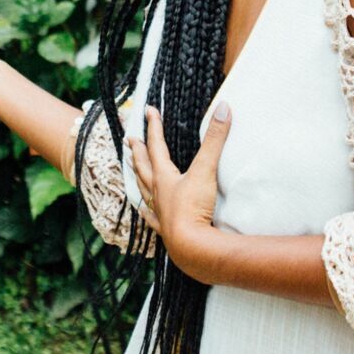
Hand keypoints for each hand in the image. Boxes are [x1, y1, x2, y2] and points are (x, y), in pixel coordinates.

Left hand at [132, 104, 230, 279]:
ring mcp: (159, 211)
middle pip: (143, 167)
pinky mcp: (165, 229)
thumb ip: (214, 139)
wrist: (191, 245)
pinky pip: (151, 217)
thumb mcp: (206, 169)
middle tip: (130, 140)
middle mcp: (157, 192)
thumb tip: (223, 108)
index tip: (149, 111)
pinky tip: (143, 209)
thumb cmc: (195, 207)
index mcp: (164, 176)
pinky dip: (146, 210)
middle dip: (137, 151)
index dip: (154, 127)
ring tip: (131, 168)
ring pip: (143, 190)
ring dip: (137, 176)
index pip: (156, 145)